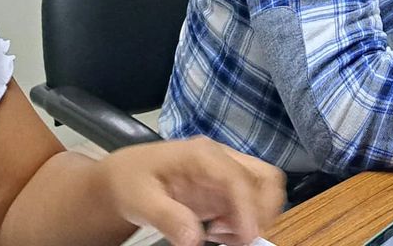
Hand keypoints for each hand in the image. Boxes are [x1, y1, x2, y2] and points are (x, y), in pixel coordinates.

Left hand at [96, 136, 284, 245]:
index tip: (247, 236)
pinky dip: (246, 220)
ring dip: (256, 215)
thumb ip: (167, 217)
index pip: (238, 178)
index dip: (248, 207)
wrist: (127, 175)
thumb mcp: (140, 201)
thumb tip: (194, 239)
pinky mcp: (227, 186)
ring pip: (265, 188)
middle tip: (240, 236)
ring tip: (223, 234)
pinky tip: (219, 231)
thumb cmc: (132, 182)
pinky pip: (252, 201)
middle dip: (263, 209)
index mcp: (202, 155)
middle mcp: (222, 158)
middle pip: (265, 176)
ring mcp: (227, 171)